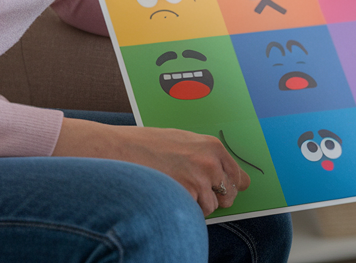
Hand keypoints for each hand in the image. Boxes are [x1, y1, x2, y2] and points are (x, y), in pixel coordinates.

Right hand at [52, 119, 250, 214]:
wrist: (117, 150)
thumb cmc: (145, 145)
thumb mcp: (181, 141)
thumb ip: (204, 156)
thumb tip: (222, 172)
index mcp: (212, 146)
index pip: (238, 176)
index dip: (229, 186)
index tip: (223, 189)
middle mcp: (210, 162)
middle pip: (228, 195)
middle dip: (214, 198)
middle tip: (191, 190)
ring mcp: (199, 180)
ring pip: (210, 208)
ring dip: (195, 205)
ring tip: (172, 189)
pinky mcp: (186, 196)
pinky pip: (194, 214)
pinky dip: (183, 210)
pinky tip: (167, 195)